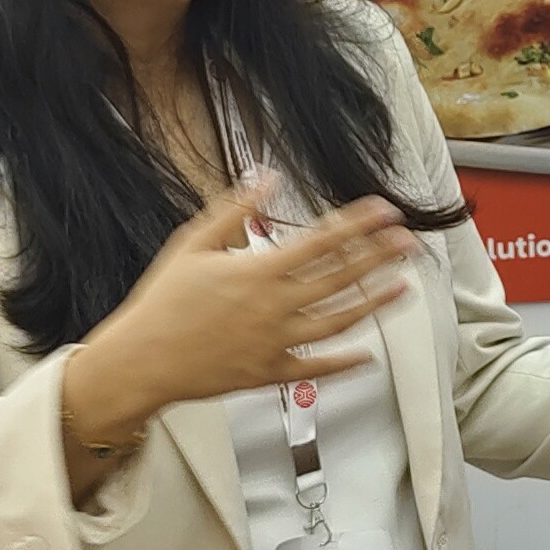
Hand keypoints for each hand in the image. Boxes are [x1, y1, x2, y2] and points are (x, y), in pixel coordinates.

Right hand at [68, 187, 413, 439]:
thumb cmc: (162, 303)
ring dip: (375, 303)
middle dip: (380, 257)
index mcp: (258, 271)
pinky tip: (367, 355)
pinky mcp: (269, 373)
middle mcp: (275, 306)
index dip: (359, 224)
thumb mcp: (193, 243)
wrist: (141, 360)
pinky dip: (345, 363)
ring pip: (339, 321)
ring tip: (403, 289)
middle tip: (409, 243)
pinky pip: (316, 368)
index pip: (322, 241)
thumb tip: (265, 177)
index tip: (385, 212)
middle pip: (341, 278)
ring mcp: (276, 342)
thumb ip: (235, 209)